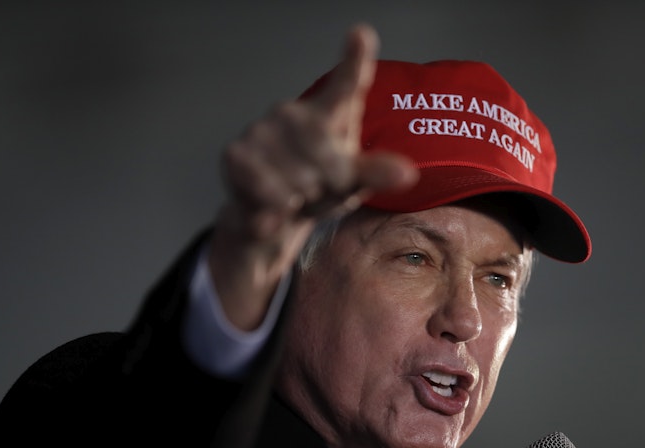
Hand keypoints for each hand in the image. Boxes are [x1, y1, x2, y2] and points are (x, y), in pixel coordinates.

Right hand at [209, 24, 417, 329]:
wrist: (269, 217)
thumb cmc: (316, 190)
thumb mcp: (352, 184)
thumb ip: (376, 173)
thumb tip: (407, 173)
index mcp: (329, 114)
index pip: (346, 83)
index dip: (355, 59)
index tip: (361, 34)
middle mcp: (293, 112)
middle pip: (326, 156)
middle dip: (328, 184)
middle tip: (317, 188)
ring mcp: (262, 130)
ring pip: (298, 178)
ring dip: (301, 199)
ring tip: (294, 194)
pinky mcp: (237, 153)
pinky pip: (270, 191)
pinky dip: (277, 209)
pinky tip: (272, 207)